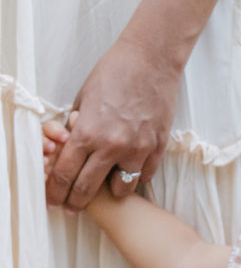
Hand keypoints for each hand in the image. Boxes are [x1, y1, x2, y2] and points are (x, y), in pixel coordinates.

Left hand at [44, 35, 181, 209]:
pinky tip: (131, 169)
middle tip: (74, 207)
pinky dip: (137, 175)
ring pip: (121, 188)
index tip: (56, 199)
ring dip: (112, 189)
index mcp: (88, 132)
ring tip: (108, 184)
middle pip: (88, 187)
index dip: (56, 191)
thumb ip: (78, 127)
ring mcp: (137, 149)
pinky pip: (145, 175)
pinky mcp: (157, 147)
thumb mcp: (83, 98)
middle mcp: (111, 146)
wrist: (150, 60)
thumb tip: (73, 145)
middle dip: (77, 201)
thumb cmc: (115, 72)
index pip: (65, 173)